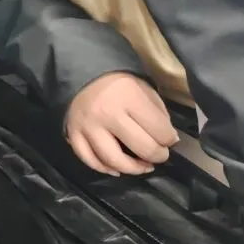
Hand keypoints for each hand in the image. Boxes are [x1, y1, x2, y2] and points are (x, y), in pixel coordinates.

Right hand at [64, 72, 178, 175]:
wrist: (82, 74)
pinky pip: (89, 160)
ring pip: (114, 160)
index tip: (169, 138)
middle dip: (158, 156)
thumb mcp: (144, 89)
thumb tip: (169, 140)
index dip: (170, 139)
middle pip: (142, 148)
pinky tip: (117, 169)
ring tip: (143, 166)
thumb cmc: (118, 84)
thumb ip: (159, 113)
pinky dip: (104, 169)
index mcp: (129, 97)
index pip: (160, 131)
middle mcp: (107, 113)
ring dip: (134, 169)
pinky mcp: (73, 133)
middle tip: (160, 154)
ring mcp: (88, 126)